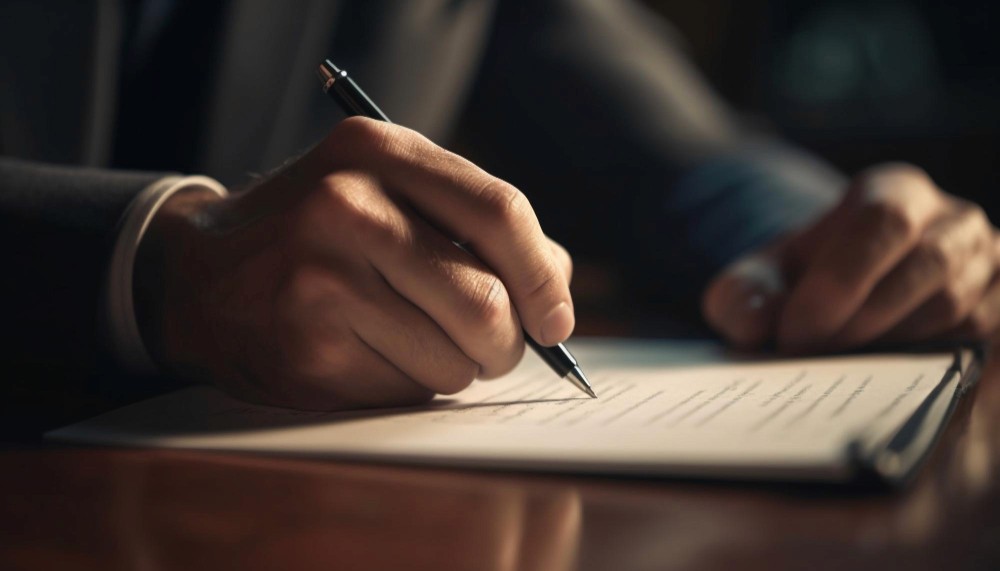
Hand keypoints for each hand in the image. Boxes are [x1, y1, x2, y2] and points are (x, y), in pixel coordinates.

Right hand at [134, 117, 573, 409]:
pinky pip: (407, 390)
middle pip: (486, 302)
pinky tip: (365, 355)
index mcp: (377, 153)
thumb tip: (557, 290)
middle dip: (505, 343)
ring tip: (410, 341)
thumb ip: (474, 225)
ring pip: (453, 359)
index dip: (543, 276)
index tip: (555, 319)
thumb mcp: (385, 192)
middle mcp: (347, 206)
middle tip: (493, 349)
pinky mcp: (307, 349)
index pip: (499, 212)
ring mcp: (320, 279)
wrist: (199, 275)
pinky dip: (407, 385)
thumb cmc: (317, 234)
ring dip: (453, 367)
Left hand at [703, 163, 999, 352]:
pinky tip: (876, 380)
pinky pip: (977, 341)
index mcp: (895, 191)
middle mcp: (954, 220)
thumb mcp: (761, 277)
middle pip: (927, 266)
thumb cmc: (803, 281)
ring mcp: (987, 264)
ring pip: (956, 308)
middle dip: (861, 321)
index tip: (793, 334)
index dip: (838, 281)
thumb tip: (755, 324)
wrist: (843, 293)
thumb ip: (743, 294)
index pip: (881, 221)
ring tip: (834, 369)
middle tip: (809, 358)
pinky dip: (924, 365)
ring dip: (890, 345)